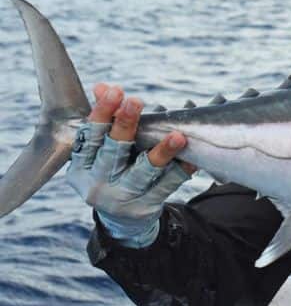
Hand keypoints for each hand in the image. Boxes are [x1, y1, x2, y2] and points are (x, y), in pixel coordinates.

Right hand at [67, 83, 194, 247]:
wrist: (122, 220)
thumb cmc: (112, 172)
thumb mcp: (101, 150)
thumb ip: (105, 120)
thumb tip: (102, 86)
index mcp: (82, 167)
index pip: (91, 136)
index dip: (102, 113)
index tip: (116, 91)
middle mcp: (97, 183)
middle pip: (113, 151)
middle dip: (125, 125)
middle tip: (137, 101)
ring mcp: (121, 198)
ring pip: (143, 171)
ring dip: (162, 152)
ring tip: (178, 135)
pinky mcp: (145, 207)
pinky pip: (166, 185)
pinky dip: (181, 170)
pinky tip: (192, 157)